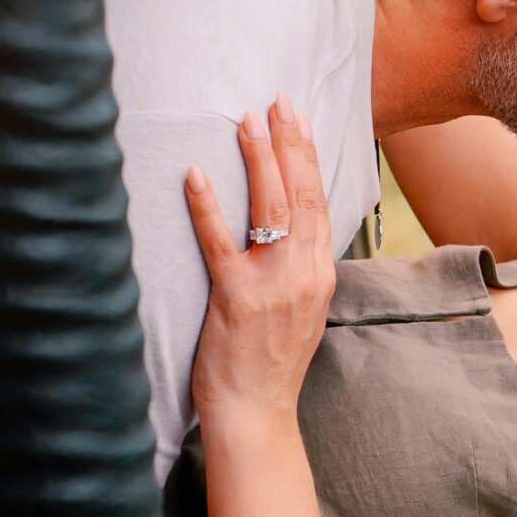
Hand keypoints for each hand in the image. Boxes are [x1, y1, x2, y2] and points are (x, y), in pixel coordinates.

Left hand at [185, 97, 336, 424]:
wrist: (257, 415)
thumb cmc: (270, 364)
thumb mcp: (301, 310)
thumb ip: (298, 269)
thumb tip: (284, 230)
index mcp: (321, 273)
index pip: (317, 202)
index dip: (308, 156)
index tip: (297, 118)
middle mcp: (304, 274)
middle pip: (300, 195)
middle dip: (290, 143)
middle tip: (277, 101)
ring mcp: (273, 287)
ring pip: (269, 210)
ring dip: (258, 160)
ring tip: (246, 122)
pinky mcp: (236, 301)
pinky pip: (221, 244)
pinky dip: (207, 207)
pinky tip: (195, 175)